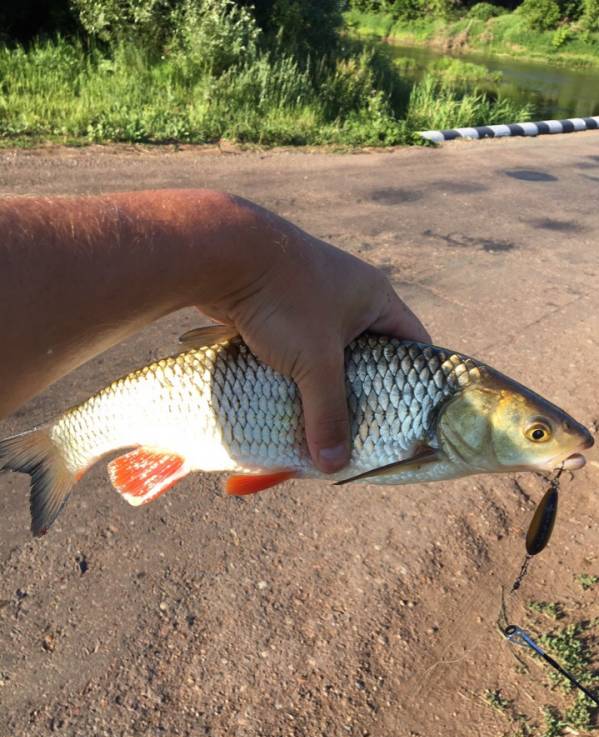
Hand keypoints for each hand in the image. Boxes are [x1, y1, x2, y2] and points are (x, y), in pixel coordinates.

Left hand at [193, 199, 430, 472]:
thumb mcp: (315, 362)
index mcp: (375, 299)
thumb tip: (333, 465)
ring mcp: (312, 302)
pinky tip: (287, 403)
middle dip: (362, 396)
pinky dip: (293, 378)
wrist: (223, 253)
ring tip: (323, 424)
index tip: (411, 418)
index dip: (416, 383)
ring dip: (323, 389)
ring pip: (327, 358)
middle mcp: (348, 297)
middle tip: (362, 432)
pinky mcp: (280, 310)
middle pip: (368, 358)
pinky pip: (295, 353)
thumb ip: (328, 414)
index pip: (414, 345)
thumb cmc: (285, 299)